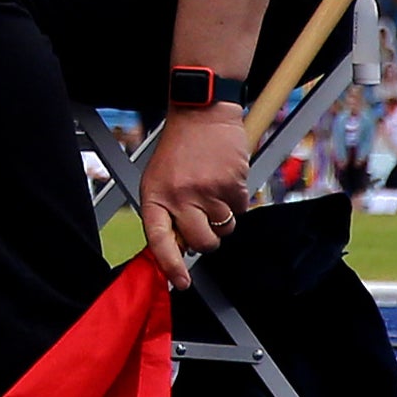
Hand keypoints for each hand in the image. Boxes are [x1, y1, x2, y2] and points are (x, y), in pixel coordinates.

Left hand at [139, 103, 253, 286]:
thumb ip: (168, 211)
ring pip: (225, 229)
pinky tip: (225, 180)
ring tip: (213, 189)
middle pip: (202, 243)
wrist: (201, 115)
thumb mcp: (160, 179)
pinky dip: (237, 201)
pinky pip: (241, 211)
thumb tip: (181, 247)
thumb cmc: (180, 149)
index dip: (169, 265)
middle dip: (208, 239)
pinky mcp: (232, 186)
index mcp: (154, 195)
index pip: (158, 238)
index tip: (180, 282)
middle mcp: (179, 196)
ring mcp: (207, 192)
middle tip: (205, 218)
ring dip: (224, 217)